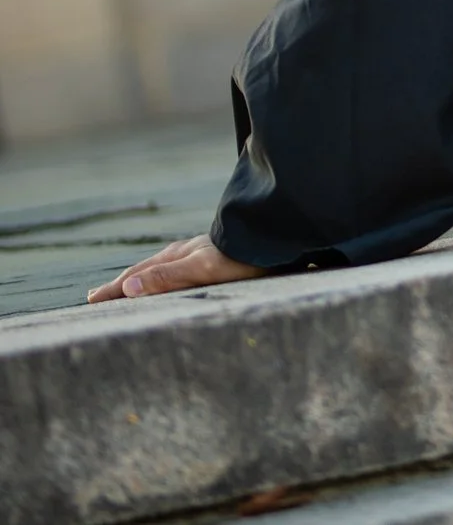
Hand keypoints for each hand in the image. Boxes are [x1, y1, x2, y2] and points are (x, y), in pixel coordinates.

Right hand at [87, 234, 268, 301]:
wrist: (277, 236)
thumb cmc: (243, 257)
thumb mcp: (203, 269)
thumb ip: (169, 277)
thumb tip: (129, 286)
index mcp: (177, 256)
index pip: (137, 275)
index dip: (115, 289)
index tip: (92, 301)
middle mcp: (185, 251)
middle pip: (145, 269)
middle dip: (122, 283)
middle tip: (98, 296)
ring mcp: (200, 251)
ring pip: (161, 267)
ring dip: (141, 278)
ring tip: (128, 287)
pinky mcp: (216, 254)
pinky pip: (177, 267)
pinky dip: (162, 275)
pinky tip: (171, 277)